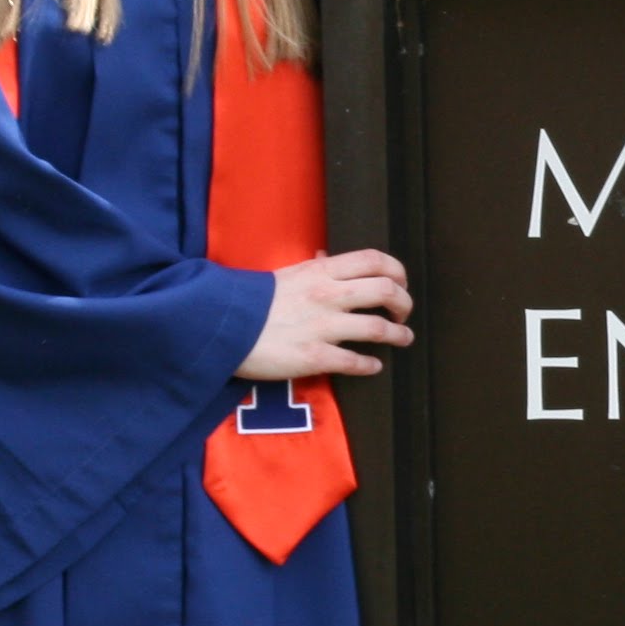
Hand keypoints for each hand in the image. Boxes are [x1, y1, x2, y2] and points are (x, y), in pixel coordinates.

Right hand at [242, 249, 414, 379]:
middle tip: (403, 313)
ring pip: (378, 328)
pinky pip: (355, 361)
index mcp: (322, 271)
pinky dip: (370, 365)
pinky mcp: (314, 356)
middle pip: (386, 290)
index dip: (397, 270)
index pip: (374, 260)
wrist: (220, 325)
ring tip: (403, 338)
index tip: (401, 283)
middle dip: (404, 303)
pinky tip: (374, 366)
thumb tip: (329, 259)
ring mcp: (323, 326)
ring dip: (398, 334)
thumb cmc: (253, 300)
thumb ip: (315, 269)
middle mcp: (328, 295)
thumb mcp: (288, 274)